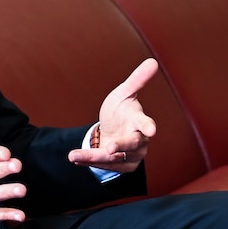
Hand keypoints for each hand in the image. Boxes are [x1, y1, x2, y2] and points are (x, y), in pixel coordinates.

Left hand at [68, 58, 158, 173]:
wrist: (113, 131)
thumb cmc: (121, 110)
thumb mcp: (124, 93)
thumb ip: (137, 80)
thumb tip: (153, 61)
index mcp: (140, 121)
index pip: (146, 123)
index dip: (148, 126)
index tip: (152, 130)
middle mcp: (140, 140)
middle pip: (131, 144)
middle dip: (119, 146)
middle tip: (108, 148)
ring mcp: (133, 155)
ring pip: (114, 158)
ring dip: (94, 157)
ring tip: (74, 156)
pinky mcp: (124, 167)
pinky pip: (106, 167)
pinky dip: (90, 162)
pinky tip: (75, 158)